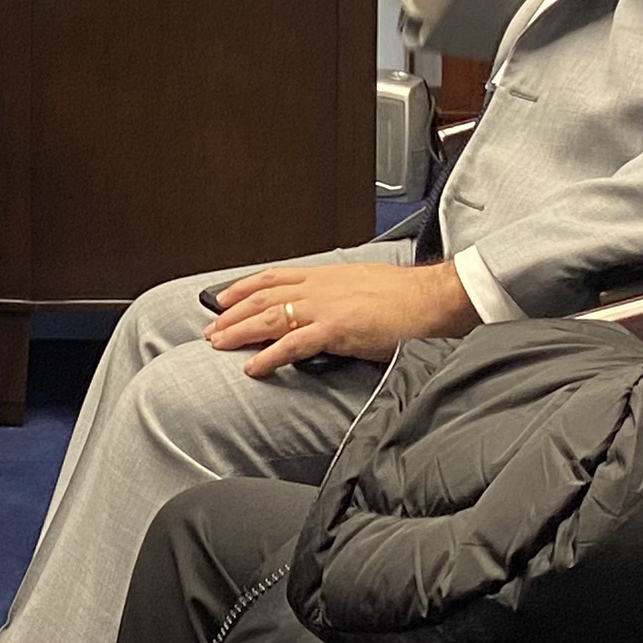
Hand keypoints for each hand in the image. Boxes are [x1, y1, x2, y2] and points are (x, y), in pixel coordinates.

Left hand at [198, 259, 475, 377]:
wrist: (432, 300)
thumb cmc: (407, 297)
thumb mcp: (363, 287)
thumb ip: (339, 296)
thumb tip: (327, 311)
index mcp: (326, 275)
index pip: (274, 277)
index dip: (244, 288)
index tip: (223, 298)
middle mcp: (319, 287)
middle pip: (263, 298)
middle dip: (232, 314)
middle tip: (210, 328)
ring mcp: (325, 307)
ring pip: (270, 318)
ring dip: (239, 332)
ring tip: (218, 345)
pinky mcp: (336, 330)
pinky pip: (293, 345)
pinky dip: (269, 356)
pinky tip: (253, 367)